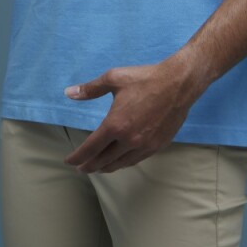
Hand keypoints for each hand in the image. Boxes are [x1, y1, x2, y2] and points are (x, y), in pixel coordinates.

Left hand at [61, 52, 200, 173]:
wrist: (178, 84)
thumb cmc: (145, 79)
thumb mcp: (114, 78)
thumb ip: (90, 89)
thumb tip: (68, 92)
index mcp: (115, 125)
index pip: (91, 148)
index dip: (77, 157)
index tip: (69, 161)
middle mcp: (129, 140)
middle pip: (103, 160)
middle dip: (89, 165)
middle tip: (81, 168)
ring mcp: (144, 145)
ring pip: (120, 163)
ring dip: (106, 168)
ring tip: (97, 168)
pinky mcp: (158, 146)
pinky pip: (136, 160)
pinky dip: (124, 163)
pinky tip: (120, 161)